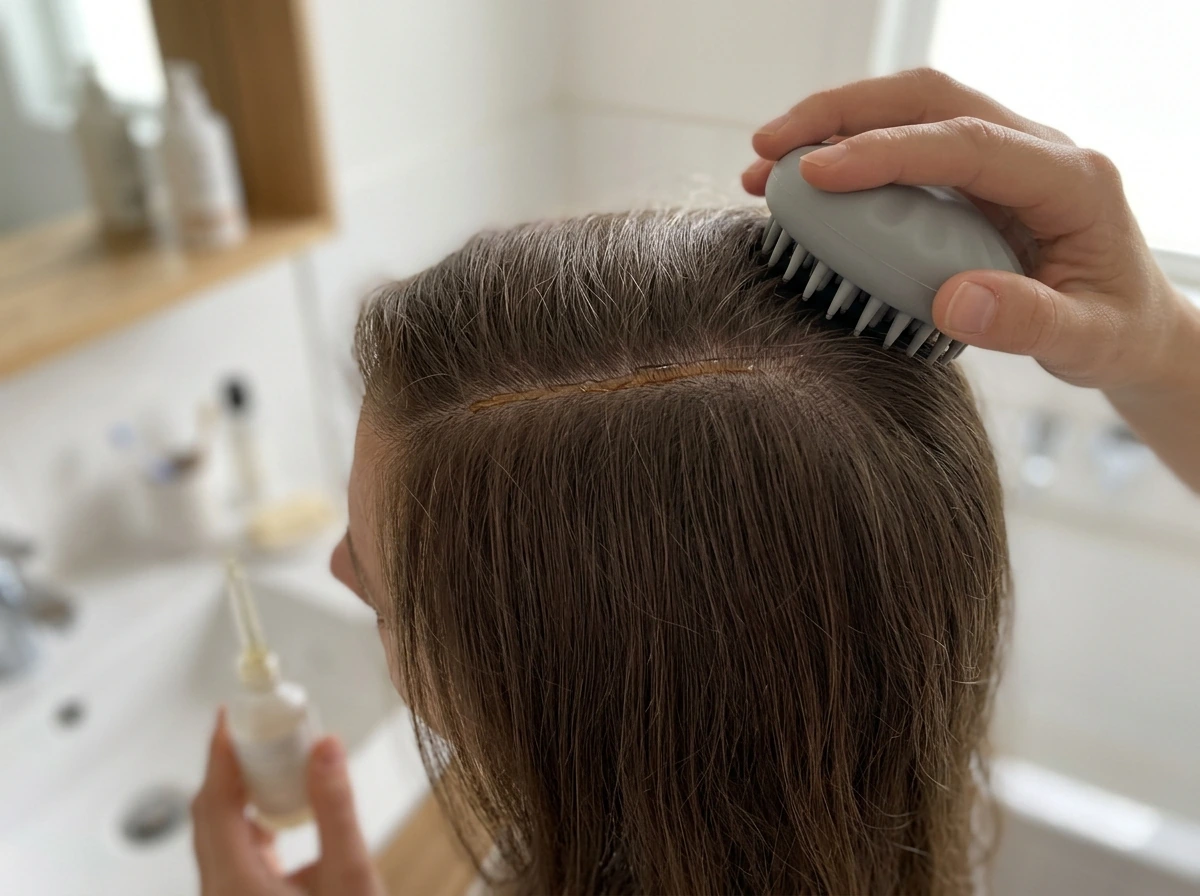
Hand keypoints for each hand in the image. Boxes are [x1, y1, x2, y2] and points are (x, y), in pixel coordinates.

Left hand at [192, 708, 385, 895]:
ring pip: (220, 829)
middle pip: (211, 813)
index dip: (221, 753)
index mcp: (234, 885)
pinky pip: (234, 846)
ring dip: (244, 789)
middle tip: (261, 725)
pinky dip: (252, 814)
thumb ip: (335, 810)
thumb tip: (325, 746)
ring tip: (275, 753)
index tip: (233, 712)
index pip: (214, 803)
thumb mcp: (350, 875)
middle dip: (234, 763)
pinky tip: (281, 798)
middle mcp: (219, 892)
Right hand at [742, 68, 1197, 392]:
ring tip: (766, 170)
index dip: (886, 151)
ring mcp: (1003, 155)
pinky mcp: (975, 174)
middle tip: (768, 150)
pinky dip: (849, 155)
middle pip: (928, 99)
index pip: (966, 142)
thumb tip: (951, 297)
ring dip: (834, 127)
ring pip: (910, 111)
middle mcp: (1035, 149)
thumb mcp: (1086, 339)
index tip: (817, 173)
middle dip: (841, 113)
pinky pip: (906, 146)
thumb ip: (1027, 320)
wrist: (1131, 326)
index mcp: (1068, 178)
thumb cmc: (1113, 331)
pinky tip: (806, 186)